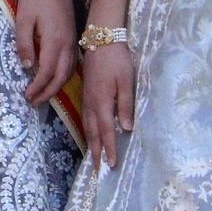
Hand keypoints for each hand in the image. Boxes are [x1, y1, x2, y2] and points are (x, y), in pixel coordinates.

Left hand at [14, 0, 76, 108]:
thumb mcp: (23, 19)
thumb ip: (24, 43)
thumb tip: (26, 66)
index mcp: (53, 41)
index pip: (46, 73)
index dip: (37, 87)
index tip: (26, 96)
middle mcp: (66, 45)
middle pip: (60, 77)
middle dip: (47, 93)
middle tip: (34, 102)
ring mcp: (72, 41)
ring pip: (68, 72)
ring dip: (56, 87)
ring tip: (43, 95)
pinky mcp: (73, 37)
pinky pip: (72, 64)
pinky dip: (64, 76)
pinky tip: (55, 78)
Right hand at [81, 40, 135, 168]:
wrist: (101, 39)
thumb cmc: (116, 60)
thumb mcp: (125, 81)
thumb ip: (125, 105)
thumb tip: (125, 129)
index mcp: (102, 102)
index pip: (106, 131)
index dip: (109, 149)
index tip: (111, 166)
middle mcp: (91, 103)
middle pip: (92, 133)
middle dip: (96, 152)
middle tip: (98, 171)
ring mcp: (87, 98)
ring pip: (87, 126)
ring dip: (91, 144)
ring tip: (94, 158)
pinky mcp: (87, 92)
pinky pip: (86, 118)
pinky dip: (88, 131)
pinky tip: (91, 134)